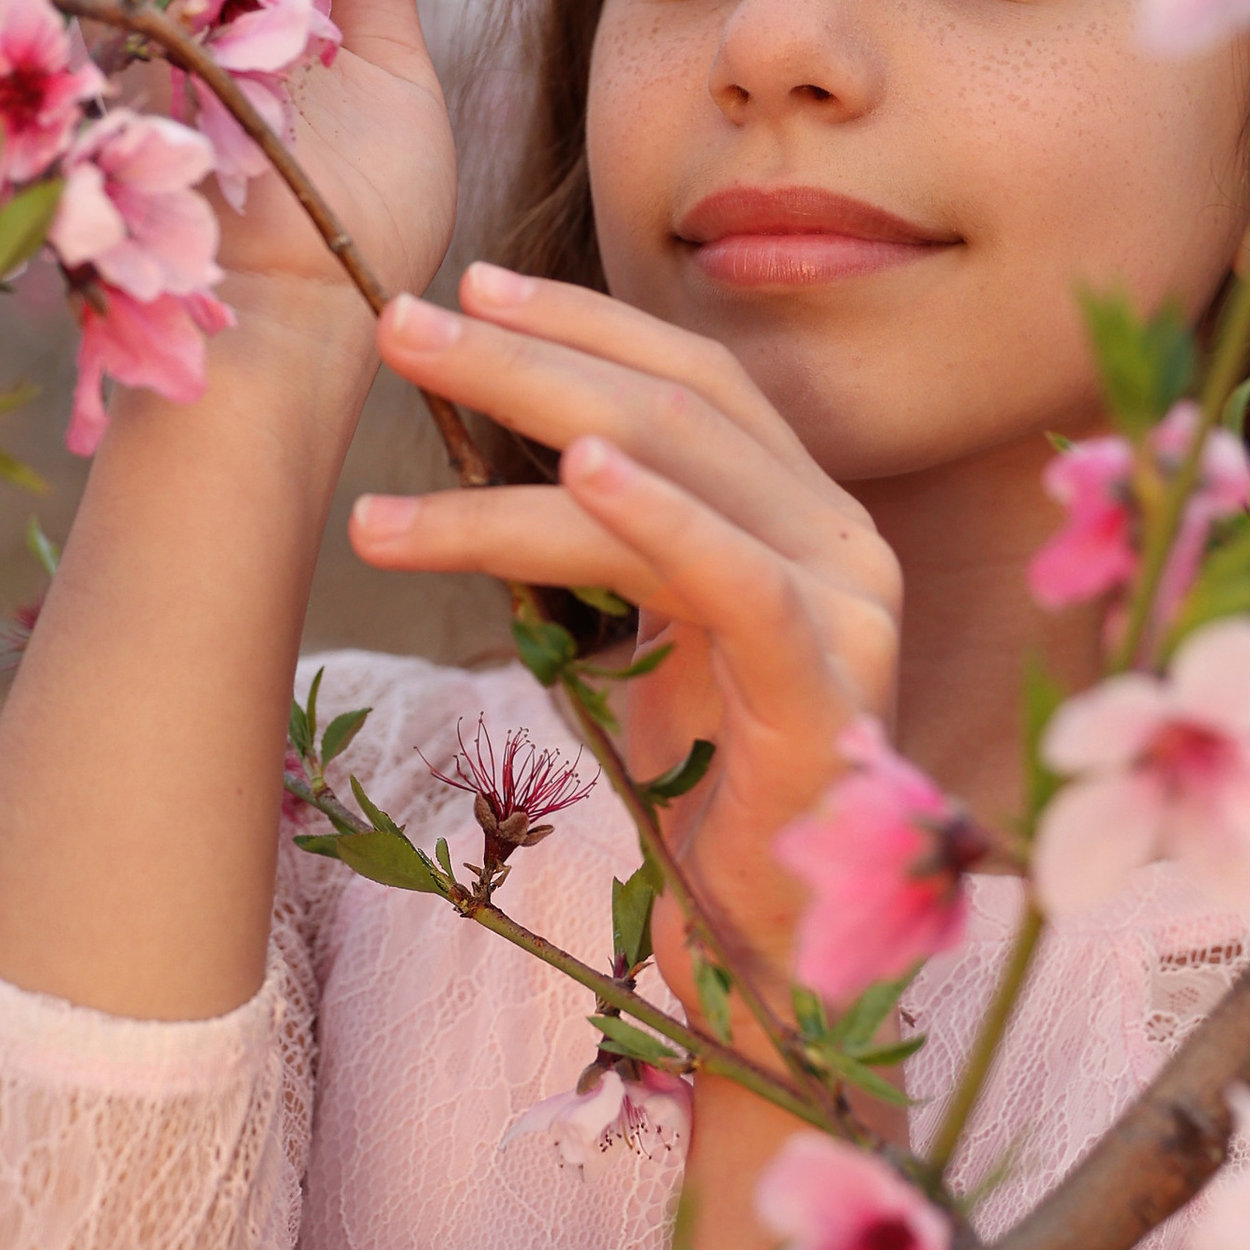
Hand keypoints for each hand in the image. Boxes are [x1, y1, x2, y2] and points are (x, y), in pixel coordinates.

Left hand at [353, 266, 903, 1018]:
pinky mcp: (832, 692)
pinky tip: (577, 475)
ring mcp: (851, 611)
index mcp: (805, 518)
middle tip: (399, 325)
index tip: (466, 289)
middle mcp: (844, 540)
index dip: (582, 323)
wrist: (777, 959)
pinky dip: (660, 514)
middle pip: (673, 407)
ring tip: (413, 422)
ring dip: (530, 435)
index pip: (694, 381)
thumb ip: (616, 551)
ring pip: (678, 476)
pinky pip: (742, 580)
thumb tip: (515, 460)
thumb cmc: (708, 806)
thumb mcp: (651, 646)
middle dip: (524, 357)